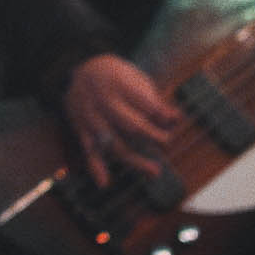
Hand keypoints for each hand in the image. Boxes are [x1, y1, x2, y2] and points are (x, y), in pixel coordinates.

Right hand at [62, 54, 182, 189]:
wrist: (78, 71)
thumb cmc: (117, 77)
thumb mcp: (135, 79)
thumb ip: (154, 100)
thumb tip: (176, 121)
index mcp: (120, 86)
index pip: (146, 105)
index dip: (163, 116)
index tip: (175, 121)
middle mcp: (105, 103)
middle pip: (132, 126)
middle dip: (153, 138)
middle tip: (168, 144)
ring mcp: (92, 119)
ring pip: (114, 144)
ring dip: (135, 161)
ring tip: (155, 173)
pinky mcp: (82, 131)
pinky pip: (89, 152)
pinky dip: (95, 168)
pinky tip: (104, 184)